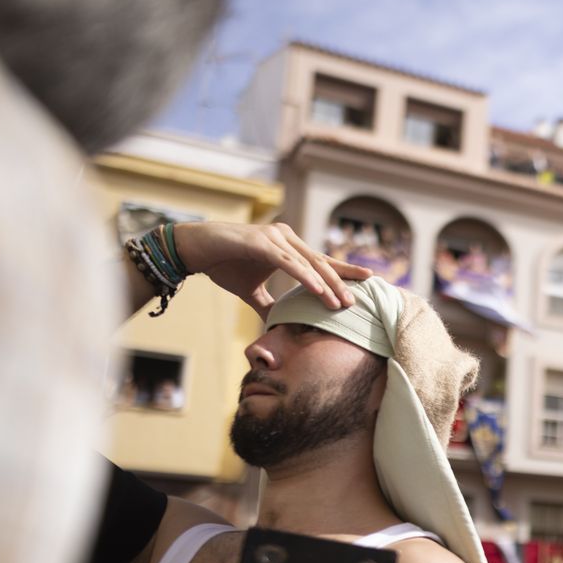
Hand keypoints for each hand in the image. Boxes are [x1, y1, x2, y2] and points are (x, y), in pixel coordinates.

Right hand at [173, 222, 371, 318]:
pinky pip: (288, 263)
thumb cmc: (223, 264)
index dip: (344, 272)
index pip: (321, 262)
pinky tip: (319, 291)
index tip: (367, 282)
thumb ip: (268, 305)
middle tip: (360, 300)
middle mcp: (286, 238)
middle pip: (321, 263)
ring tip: (343, 303)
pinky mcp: (261, 243)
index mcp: (288, 246)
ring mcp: (274, 238)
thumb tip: (277, 324)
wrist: (194, 249)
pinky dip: (305, 277)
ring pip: (308, 264)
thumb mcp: (251, 291)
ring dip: (327, 285)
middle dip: (342, 282)